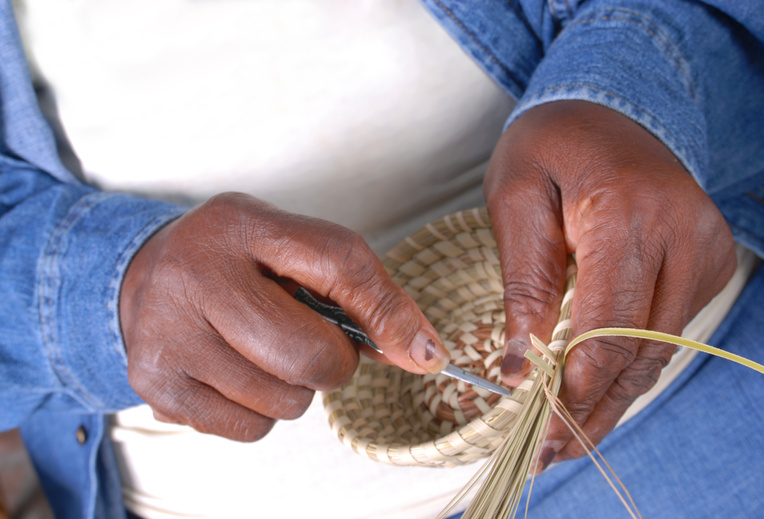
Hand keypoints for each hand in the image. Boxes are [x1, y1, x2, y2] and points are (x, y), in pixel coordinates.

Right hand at [119, 193, 448, 440]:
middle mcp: (196, 274)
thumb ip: (360, 291)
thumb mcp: (292, 250)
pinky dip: (260, 412)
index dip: (389, 313)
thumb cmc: (236, 264)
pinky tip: (236, 375)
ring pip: (284, 401)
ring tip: (262, 352)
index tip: (421, 351)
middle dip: (332, 363)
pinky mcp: (157, 385)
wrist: (146, 281)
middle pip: (309, 355)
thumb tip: (423, 354)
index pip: (339, 264)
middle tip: (313, 343)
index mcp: (242, 225)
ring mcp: (169, 333)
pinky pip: (250, 429)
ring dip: (293, 389)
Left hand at [484, 101, 735, 466]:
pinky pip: (667, 331)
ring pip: (658, 350)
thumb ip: (524, 281)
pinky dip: (631, 367)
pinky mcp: (709, 261)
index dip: (575, 385)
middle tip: (548, 452)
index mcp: (626, 212)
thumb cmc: (550, 147)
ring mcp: (705, 249)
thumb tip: (523, 364)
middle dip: (592, 408)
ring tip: (569, 439)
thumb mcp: (516, 200)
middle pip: (639, 349)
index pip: (608, 323)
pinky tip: (598, 395)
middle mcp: (681, 234)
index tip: (539, 429)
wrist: (610, 110)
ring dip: (612, 398)